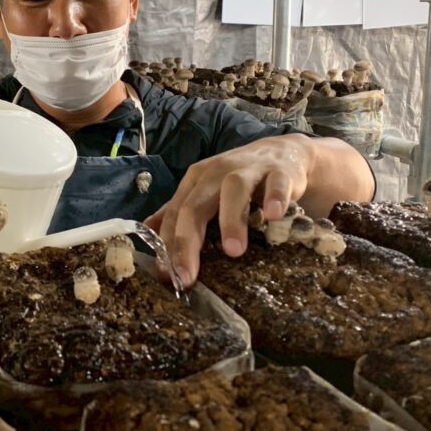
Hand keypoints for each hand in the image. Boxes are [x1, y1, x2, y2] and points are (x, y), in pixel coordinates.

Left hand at [144, 135, 311, 286]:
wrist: (283, 153)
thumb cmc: (239, 180)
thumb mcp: (206, 192)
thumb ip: (179, 210)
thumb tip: (147, 230)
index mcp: (196, 181)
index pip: (175, 214)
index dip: (169, 245)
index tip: (168, 276)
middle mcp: (217, 173)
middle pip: (196, 205)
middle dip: (188, 241)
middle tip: (188, 276)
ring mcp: (249, 170)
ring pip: (234, 190)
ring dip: (231, 219)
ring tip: (233, 251)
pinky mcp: (280, 171)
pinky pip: (277, 183)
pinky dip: (275, 198)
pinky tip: (273, 215)